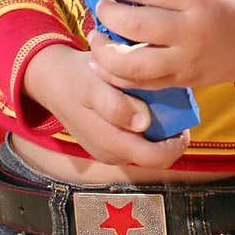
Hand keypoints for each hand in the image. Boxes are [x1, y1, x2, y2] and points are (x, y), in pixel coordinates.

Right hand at [22, 44, 190, 169]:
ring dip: (158, 132)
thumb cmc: (77, 78)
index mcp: (111, 143)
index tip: (181, 115)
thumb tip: (143, 123)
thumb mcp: (93, 83)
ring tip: (158, 106)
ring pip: (147, 150)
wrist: (53, 80)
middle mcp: (112, 155)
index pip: (157, 156)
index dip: (176, 140)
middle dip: (170, 135)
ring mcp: (109, 153)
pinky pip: (135, 144)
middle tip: (175, 109)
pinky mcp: (107, 147)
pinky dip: (145, 130)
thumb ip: (114, 104)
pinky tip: (142, 109)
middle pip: (156, 156)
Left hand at [89, 0, 234, 96]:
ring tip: (97, 36)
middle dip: (108, 13)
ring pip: (132, 63)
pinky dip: (114, 76)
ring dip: (104, 50)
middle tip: (101, 6)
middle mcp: (191, 30)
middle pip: (135, 24)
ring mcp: (186, 60)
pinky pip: (140, 84)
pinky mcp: (182, 81)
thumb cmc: (231, 4)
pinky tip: (100, 63)